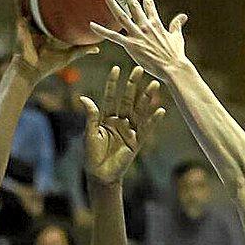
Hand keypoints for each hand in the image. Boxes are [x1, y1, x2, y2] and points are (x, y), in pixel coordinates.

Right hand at [12, 0, 98, 83]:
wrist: (31, 70)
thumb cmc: (48, 65)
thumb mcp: (69, 55)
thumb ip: (82, 49)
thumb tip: (98, 48)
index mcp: (49, 29)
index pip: (55, 12)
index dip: (61, 1)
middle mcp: (38, 22)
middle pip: (43, 1)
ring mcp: (28, 20)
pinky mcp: (20, 21)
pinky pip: (18, 2)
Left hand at [79, 65, 164, 185]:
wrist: (100, 175)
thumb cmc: (92, 155)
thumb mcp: (90, 134)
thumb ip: (91, 116)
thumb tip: (84, 98)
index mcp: (106, 118)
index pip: (110, 97)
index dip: (113, 83)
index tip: (116, 68)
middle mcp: (119, 122)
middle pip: (128, 100)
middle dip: (133, 85)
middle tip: (139, 69)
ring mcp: (129, 131)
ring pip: (139, 111)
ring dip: (147, 98)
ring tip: (154, 85)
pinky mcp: (137, 142)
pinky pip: (147, 129)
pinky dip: (153, 120)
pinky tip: (160, 110)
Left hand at [90, 0, 188, 82]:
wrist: (173, 67)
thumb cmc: (176, 55)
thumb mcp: (177, 37)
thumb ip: (177, 25)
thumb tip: (183, 16)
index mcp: (156, 23)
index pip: (150, 5)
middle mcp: (145, 26)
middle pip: (134, 5)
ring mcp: (137, 35)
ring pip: (121, 16)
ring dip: (112, 3)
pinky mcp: (131, 45)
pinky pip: (113, 37)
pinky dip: (102, 30)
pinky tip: (92, 25)